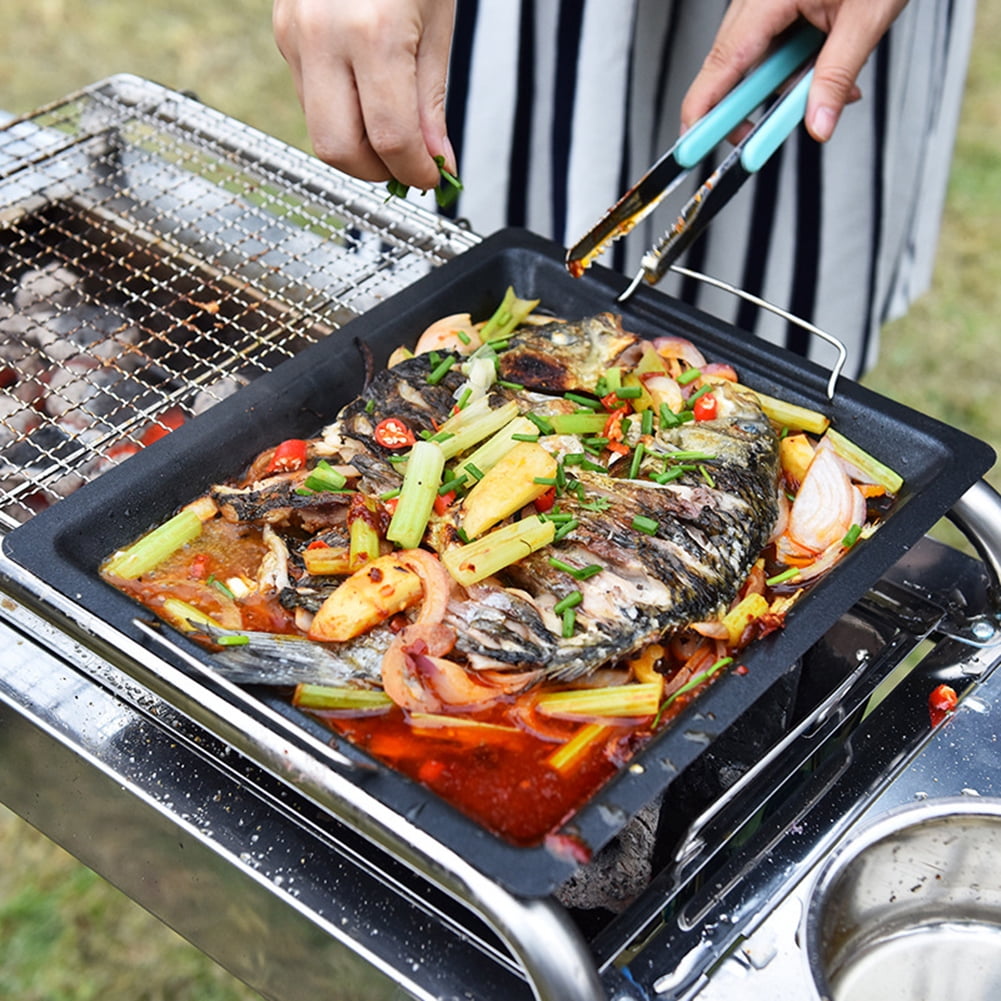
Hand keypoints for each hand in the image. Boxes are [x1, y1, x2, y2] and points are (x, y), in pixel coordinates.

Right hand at [273, 0, 455, 188]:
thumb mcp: (436, 25)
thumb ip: (431, 101)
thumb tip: (435, 161)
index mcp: (372, 33)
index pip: (389, 137)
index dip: (414, 171)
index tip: (431, 177)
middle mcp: (323, 37)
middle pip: (337, 148)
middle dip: (376, 171)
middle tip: (406, 166)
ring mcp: (295, 36)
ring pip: (319, 129)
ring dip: (358, 147)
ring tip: (391, 134)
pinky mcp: (284, 35)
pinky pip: (311, 99)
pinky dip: (342, 115)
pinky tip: (365, 98)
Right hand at [681, 0, 908, 142]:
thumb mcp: (865, 19)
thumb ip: (837, 77)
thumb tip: (817, 124)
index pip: (722, 63)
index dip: (703, 110)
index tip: (691, 144)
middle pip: (732, 69)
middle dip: (758, 104)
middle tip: (774, 131)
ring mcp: (762, 3)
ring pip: (755, 62)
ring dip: (786, 84)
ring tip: (830, 82)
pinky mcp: (775, 6)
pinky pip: (772, 48)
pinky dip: (794, 66)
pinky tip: (823, 62)